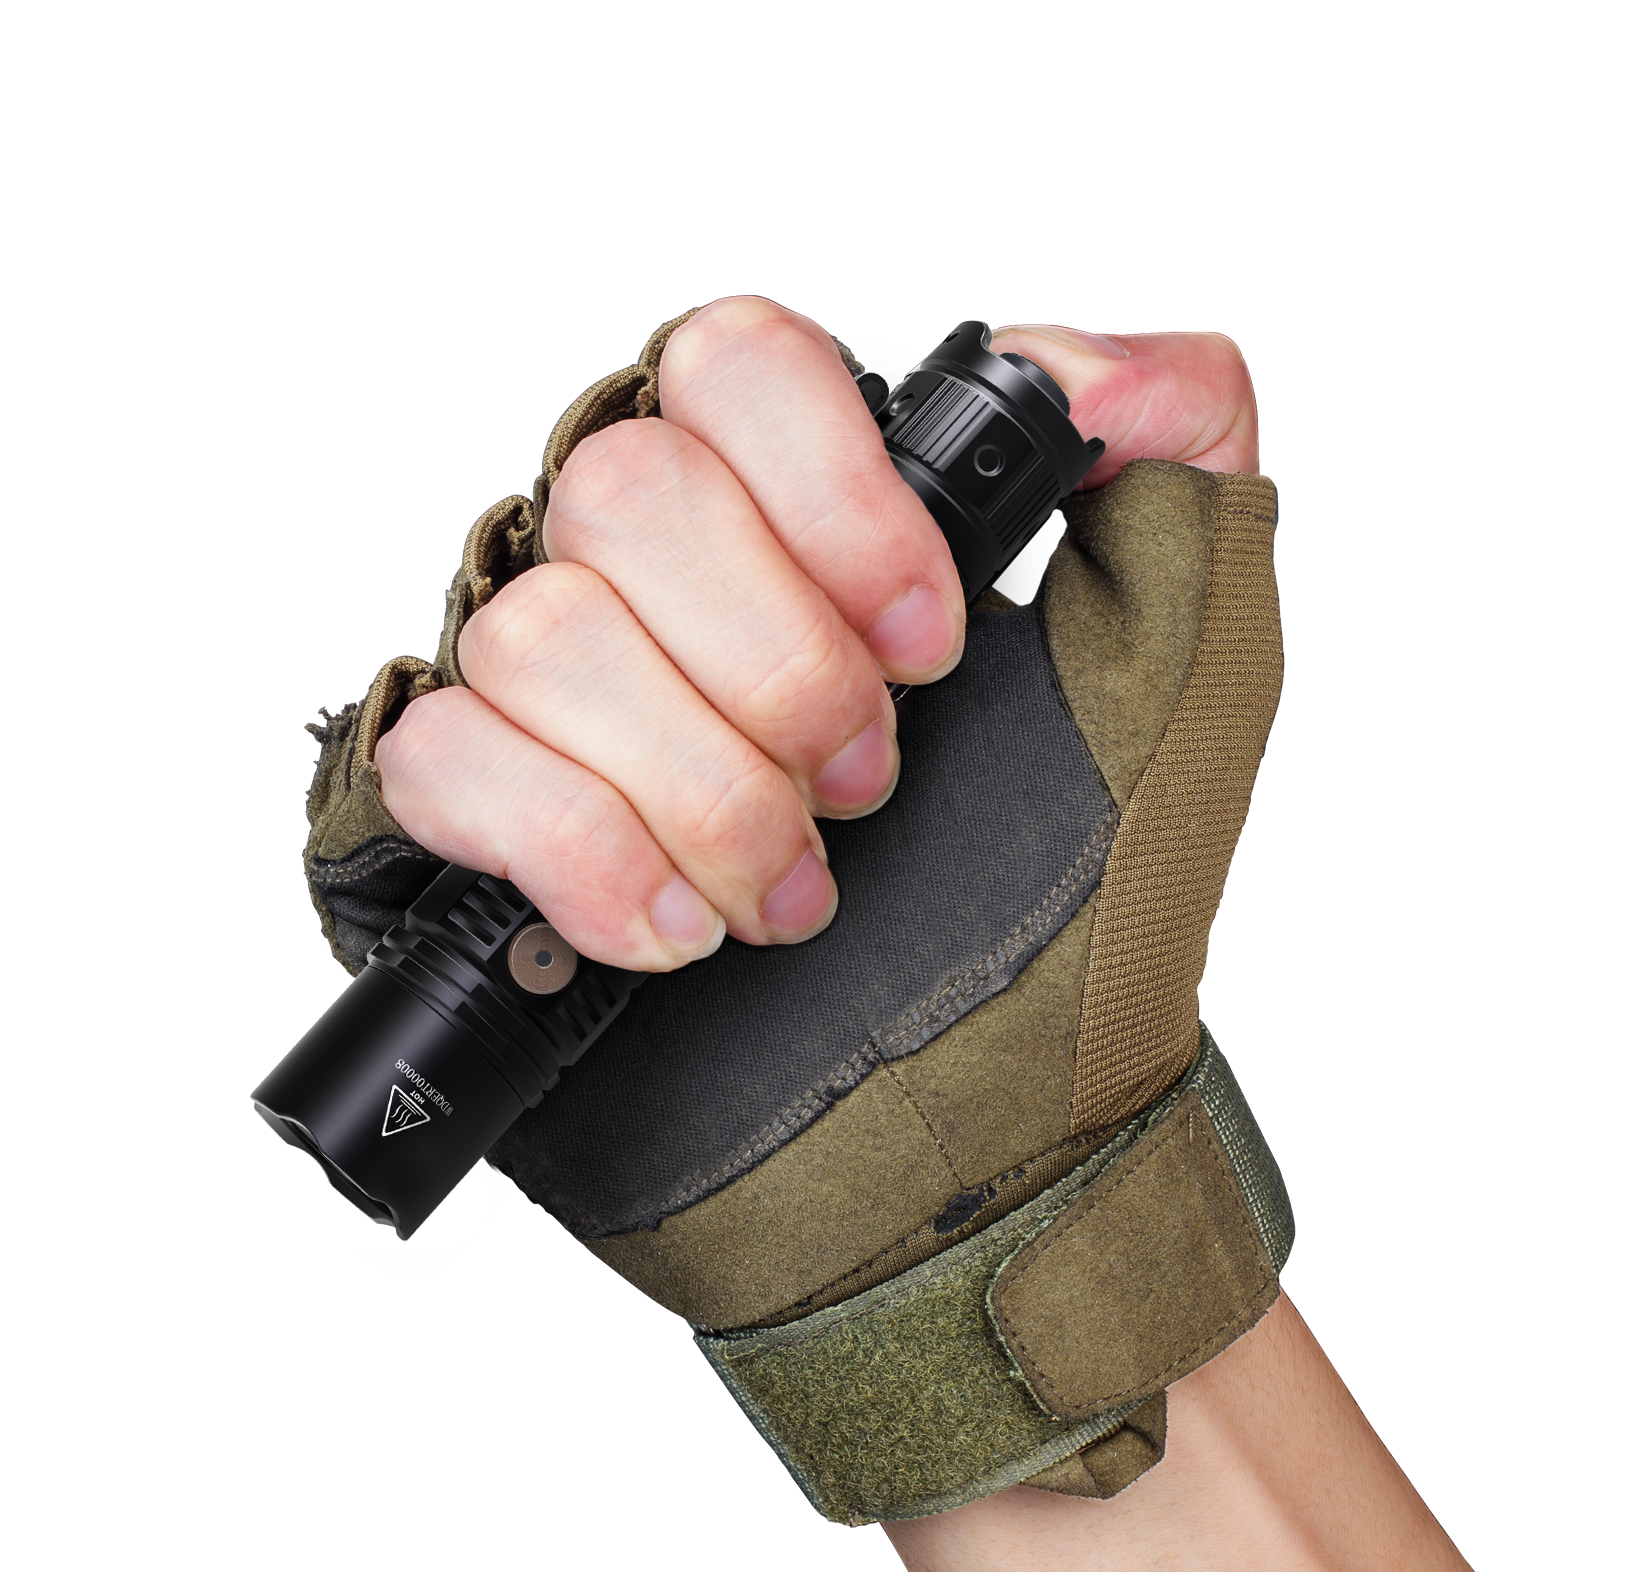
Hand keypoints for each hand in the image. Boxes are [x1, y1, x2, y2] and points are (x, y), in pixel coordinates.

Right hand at [374, 298, 1260, 971]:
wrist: (985, 1140)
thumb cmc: (1072, 916)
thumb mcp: (1192, 661)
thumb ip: (1185, 449)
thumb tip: (1088, 365)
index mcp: (807, 517)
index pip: (736, 368)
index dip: (830, 500)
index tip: (930, 642)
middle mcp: (667, 587)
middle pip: (626, 491)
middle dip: (776, 666)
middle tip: (865, 780)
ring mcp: (564, 704)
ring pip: (538, 634)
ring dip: (698, 785)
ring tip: (789, 886)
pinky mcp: (486, 831)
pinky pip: (445, 763)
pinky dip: (579, 851)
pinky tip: (676, 923)